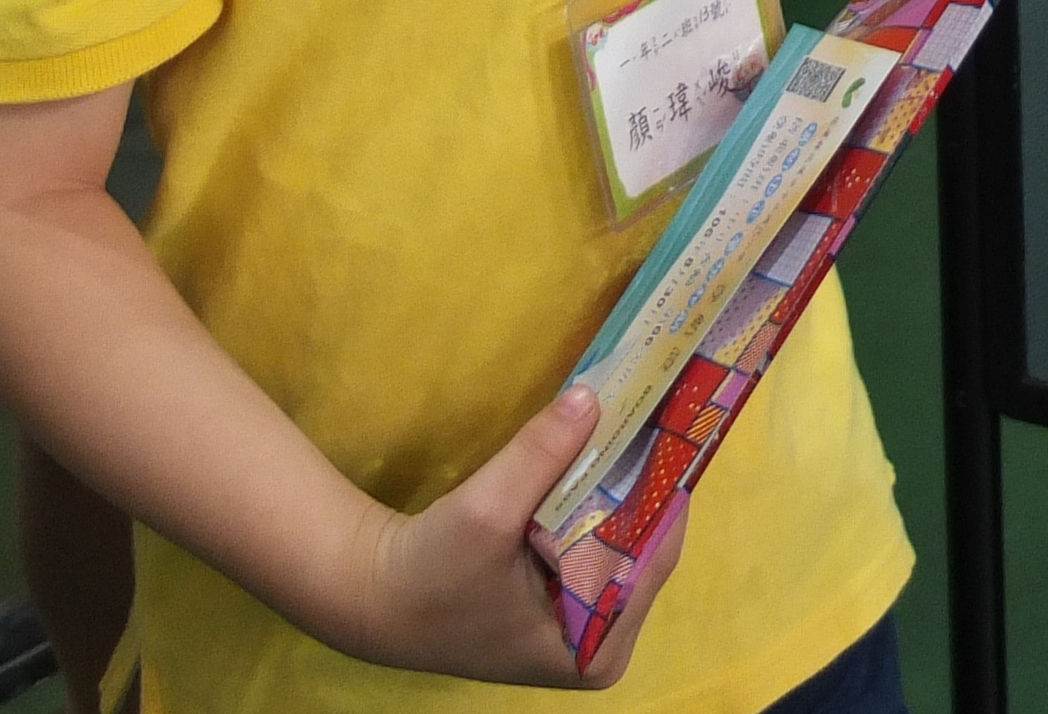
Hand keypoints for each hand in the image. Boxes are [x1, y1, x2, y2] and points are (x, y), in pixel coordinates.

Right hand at [350, 386, 689, 685]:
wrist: (372, 597)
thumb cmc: (429, 574)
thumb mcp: (487, 512)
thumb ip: (541, 456)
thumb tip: (594, 397)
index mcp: (597, 650)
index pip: (655, 558)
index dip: (664, 489)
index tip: (675, 427)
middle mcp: (603, 647)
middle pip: (643, 551)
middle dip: (643, 485)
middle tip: (655, 411)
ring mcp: (583, 630)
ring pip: (621, 544)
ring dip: (621, 488)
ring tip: (636, 421)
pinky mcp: (562, 608)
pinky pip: (596, 546)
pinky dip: (595, 503)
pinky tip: (597, 454)